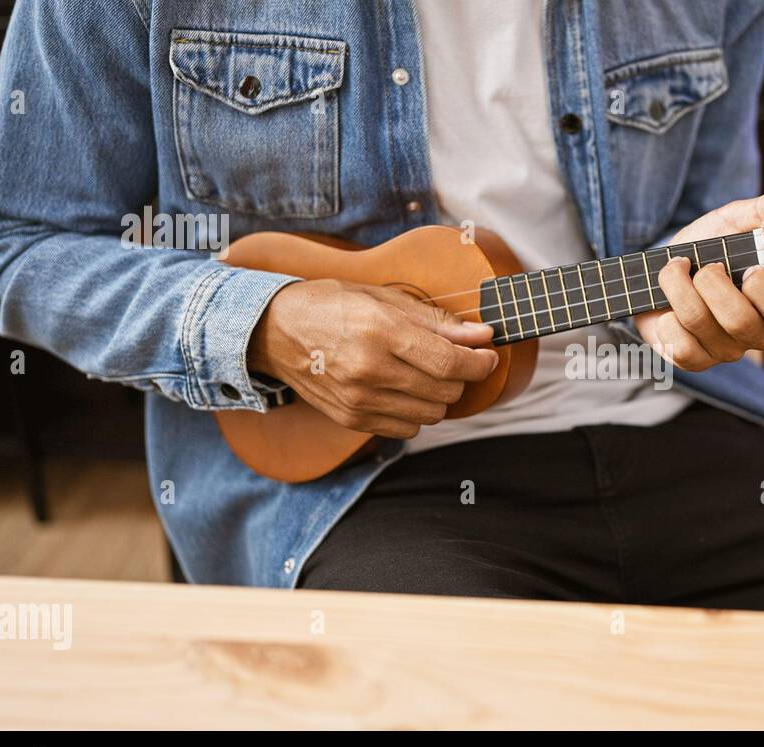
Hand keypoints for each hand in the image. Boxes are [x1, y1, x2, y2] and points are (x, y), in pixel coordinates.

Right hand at [248, 279, 498, 437]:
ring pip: (431, 415)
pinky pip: (407, 429)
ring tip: (427, 374)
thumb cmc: (333, 305)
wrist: (275, 332)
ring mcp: (359, 400)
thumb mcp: (385, 299)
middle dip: (460, 377)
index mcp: (381, 332)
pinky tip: (405, 391)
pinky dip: (417, 414)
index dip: (480, 363)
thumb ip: (438, 322)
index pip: (450, 362)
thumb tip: (483, 336)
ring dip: (440, 397)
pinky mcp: (352, 419)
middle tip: (455, 360)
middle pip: (445, 391)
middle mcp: (370, 370)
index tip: (488, 356)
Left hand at [635, 192, 763, 371]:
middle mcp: (755, 332)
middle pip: (739, 321)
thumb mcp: (734, 220)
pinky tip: (667, 308)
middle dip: (711, 282)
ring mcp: (725, 350)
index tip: (748, 267)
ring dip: (678, 288)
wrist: (665, 266)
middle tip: (704, 266)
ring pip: (701, 325)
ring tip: (675, 271)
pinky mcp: (694, 361)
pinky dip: (666, 321)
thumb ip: (763, 210)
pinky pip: (679, 348)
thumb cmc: (709, 246)